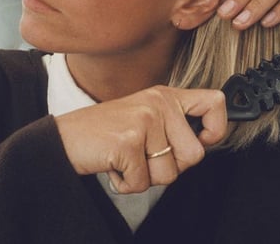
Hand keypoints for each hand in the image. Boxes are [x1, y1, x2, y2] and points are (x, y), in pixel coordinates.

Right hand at [54, 86, 226, 193]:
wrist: (62, 138)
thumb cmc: (104, 134)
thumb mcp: (144, 118)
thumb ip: (173, 126)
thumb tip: (204, 143)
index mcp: (165, 96)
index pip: (215, 102)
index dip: (216, 129)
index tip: (201, 140)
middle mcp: (158, 104)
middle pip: (195, 155)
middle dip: (170, 168)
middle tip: (143, 157)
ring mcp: (143, 121)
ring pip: (169, 174)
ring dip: (145, 177)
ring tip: (125, 159)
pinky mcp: (128, 142)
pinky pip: (142, 182)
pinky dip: (126, 184)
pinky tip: (112, 165)